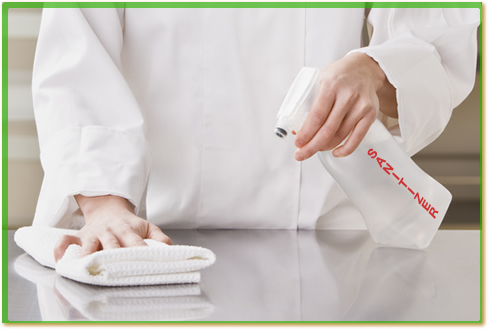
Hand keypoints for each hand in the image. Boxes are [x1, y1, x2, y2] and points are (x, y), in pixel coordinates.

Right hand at [54, 195, 171, 261]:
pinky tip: (60, 260)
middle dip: (112, 254)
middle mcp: (110, 232)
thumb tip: (170, 249)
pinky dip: (61, 248)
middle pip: (112, 244)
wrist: (109, 208)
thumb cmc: (129, 223)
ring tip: (84, 265)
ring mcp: (94, 234)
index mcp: (128, 230)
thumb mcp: (147, 227)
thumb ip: (159, 238)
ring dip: (87, 254)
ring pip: (89, 243)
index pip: (135, 242)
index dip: (139, 251)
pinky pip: (66, 240)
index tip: (143, 261)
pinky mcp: (79, 235)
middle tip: (113, 267)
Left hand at [294, 52, 396, 159]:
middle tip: (301, 154)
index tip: (298, 143)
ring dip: (325, 147)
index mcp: (331, 85)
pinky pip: (357, 137)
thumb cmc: (338, 76)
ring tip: (314, 149)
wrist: (364, 68)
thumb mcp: (319, 81)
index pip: (316, 116)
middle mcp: (347, 96)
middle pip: (327, 129)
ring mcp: (361, 106)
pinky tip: (335, 152)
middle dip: (312, 146)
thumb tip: (297, 129)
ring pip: (340, 135)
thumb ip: (309, 103)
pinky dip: (345, 149)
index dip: (306, 133)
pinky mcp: (371, 114)